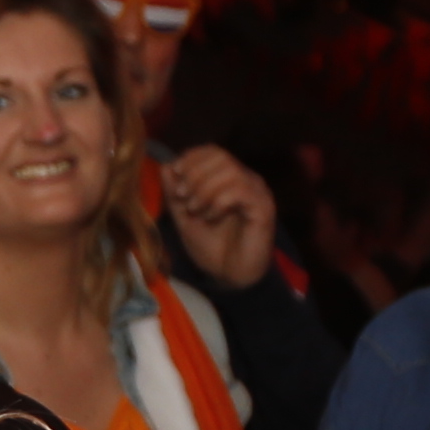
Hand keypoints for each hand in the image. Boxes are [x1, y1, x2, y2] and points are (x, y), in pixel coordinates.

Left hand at [160, 144, 279, 290]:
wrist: (230, 278)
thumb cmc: (212, 248)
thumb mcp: (184, 218)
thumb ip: (174, 194)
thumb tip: (166, 166)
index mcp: (229, 179)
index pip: (213, 151)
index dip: (191, 158)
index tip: (175, 176)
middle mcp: (246, 180)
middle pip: (221, 156)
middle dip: (195, 174)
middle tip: (183, 198)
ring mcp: (257, 192)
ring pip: (230, 171)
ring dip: (205, 189)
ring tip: (196, 210)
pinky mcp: (264, 208)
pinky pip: (240, 191)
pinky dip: (219, 202)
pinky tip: (211, 218)